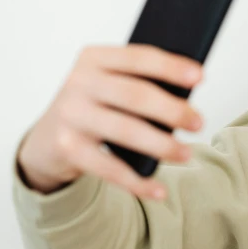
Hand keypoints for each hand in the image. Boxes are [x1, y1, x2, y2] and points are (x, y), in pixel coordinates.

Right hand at [17, 44, 203, 199]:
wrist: (46, 138)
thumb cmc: (97, 104)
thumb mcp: (111, 83)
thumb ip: (141, 82)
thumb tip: (187, 96)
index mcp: (95, 58)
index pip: (139, 57)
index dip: (171, 67)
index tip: (201, 76)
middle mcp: (79, 82)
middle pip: (136, 95)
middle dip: (172, 110)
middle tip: (199, 123)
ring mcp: (71, 116)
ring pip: (126, 131)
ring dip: (161, 145)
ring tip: (187, 153)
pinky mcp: (68, 148)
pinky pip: (109, 168)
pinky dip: (137, 182)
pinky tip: (159, 190)